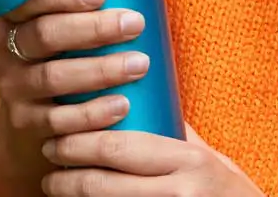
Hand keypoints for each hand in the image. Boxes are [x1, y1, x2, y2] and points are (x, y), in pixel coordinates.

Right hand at [0, 0, 184, 196]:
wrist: (30, 120)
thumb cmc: (65, 55)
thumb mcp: (77, 23)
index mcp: (17, 14)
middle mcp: (6, 48)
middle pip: (43, 34)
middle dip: (91, 29)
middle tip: (134, 24)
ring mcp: (13, 87)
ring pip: (52, 76)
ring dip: (99, 71)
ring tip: (139, 65)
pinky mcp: (26, 123)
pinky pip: (58, 119)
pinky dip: (91, 113)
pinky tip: (121, 106)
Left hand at [40, 123, 262, 195]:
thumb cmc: (228, 189)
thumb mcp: (207, 156)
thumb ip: (174, 131)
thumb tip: (136, 91)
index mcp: (189, 161)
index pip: (120, 148)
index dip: (80, 143)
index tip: (59, 136)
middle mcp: (178, 192)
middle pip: (103, 183)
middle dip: (67, 173)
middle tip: (49, 157)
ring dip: (72, 195)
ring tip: (53, 182)